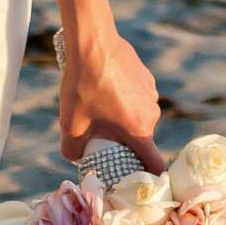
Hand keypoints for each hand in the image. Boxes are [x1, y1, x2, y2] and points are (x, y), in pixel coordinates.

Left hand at [59, 26, 164, 171]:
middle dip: (123, 143)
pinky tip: (104, 88)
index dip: (148, 177)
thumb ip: (72, 151)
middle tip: (100, 136)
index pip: (155, 165)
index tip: (137, 181)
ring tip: (97, 107)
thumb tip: (76, 158)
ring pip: (138, 117)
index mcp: (139, 131)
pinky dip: (124, 99)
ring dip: (122, 118)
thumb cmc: (83, 85)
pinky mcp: (146, 77)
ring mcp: (151, 93)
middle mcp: (151, 114)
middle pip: (140, 140)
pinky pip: (137, 98)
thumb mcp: (70, 124)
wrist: (92, 42)